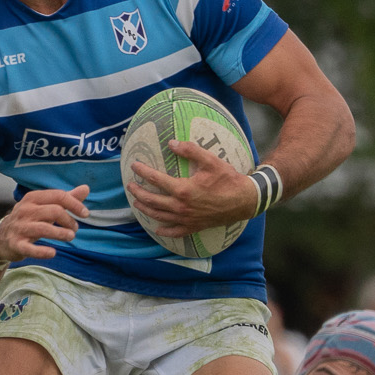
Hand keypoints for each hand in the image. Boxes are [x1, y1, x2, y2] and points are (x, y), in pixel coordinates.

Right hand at [0, 185, 89, 261]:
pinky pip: (30, 248)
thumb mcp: (44, 206)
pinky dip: (43, 251)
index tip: (85, 214)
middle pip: (54, 211)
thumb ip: (65, 198)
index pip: (58, 196)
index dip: (75, 204)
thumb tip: (86, 188)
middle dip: (69, 221)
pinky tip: (53, 252)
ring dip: (61, 234)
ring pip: (44, 228)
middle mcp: (25, 210)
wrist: (1, 237)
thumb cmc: (28, 219)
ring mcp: (20, 227)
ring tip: (70, 237)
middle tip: (74, 230)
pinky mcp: (17, 244)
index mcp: (33, 198)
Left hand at [127, 141, 259, 237]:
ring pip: (159, 216)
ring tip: (137, 203)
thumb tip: (172, 143)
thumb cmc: (227, 180)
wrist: (244, 201)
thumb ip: (190, 150)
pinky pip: (175, 232)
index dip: (143, 172)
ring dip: (145, 210)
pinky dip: (164, 231)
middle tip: (130, 186)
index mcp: (183, 189)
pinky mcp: (194, 226)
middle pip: (152, 200)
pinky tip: (157, 229)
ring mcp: (186, 218)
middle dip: (138, 193)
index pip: (156, 179)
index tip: (134, 166)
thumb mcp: (210, 160)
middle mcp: (181, 206)